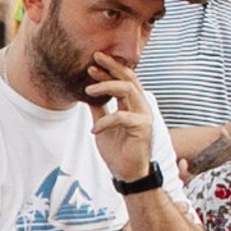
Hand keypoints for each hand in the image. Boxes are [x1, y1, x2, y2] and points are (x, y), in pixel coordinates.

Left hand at [85, 58, 158, 185]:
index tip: (92, 64)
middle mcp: (141, 106)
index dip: (109, 70)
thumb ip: (99, 109)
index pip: (123, 80)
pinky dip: (105, 121)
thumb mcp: (102, 125)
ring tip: (88, 89)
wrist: (126, 173)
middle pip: (129, 78)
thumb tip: (86, 94)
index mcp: (132, 104)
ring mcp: (144, 115)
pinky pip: (122, 117)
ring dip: (106, 87)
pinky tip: (94, 129)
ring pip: (128, 90)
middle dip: (112, 66)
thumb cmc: (117, 150)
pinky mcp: (143, 128)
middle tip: (95, 58)